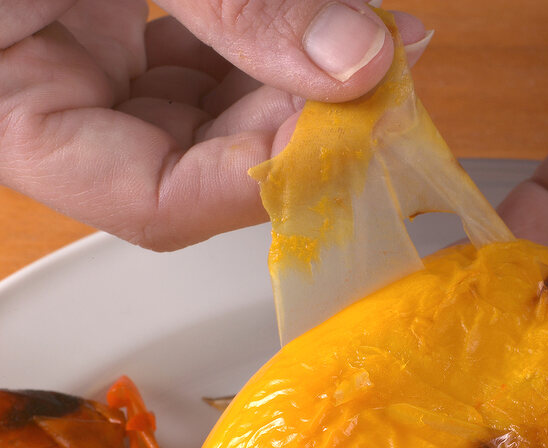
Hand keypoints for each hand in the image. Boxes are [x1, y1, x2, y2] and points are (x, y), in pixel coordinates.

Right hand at [0, 0, 426, 249]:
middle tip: (379, 83)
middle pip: (194, 160)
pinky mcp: (101, 20)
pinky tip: (323, 21)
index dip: (256, 181)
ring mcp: (71, 55)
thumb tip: (355, 58)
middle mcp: (37, 94)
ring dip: (293, 84)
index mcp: (2, 106)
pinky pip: (199, 59)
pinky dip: (261, 44)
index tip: (346, 135)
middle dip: (296, 125)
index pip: (149, 198)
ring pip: (208, 113)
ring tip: (371, 42)